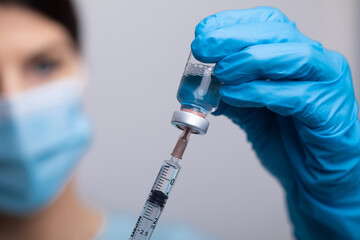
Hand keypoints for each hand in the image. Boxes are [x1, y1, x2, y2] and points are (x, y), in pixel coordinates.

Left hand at [192, 7, 359, 238]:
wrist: (314, 178)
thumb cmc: (289, 142)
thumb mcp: (250, 114)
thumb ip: (231, 95)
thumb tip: (202, 83)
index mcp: (293, 56)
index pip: (266, 24)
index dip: (232, 23)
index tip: (203, 33)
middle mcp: (313, 64)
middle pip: (277, 33)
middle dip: (234, 38)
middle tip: (203, 47)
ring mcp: (326, 85)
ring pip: (294, 57)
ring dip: (250, 60)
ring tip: (222, 73)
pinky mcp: (330, 112)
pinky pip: (295, 96)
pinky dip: (259, 93)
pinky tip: (233, 96)